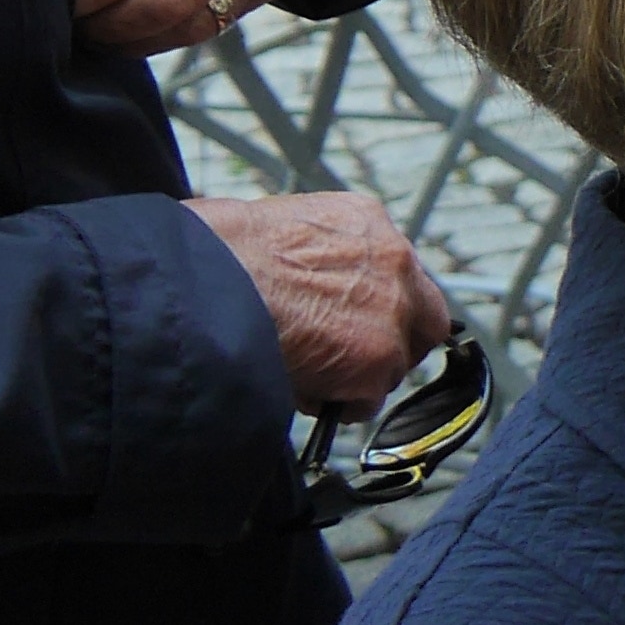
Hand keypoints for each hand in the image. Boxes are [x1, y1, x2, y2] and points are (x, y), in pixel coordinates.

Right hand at [192, 193, 452, 415]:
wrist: (202, 282)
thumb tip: (302, 282)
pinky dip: (340, 404)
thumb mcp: (275, 228)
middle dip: (394, 341)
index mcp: (364, 220)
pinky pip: (366, 399)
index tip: (358, 319)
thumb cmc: (212, 253)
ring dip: (360, 374)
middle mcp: (392, 260)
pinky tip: (303, 393)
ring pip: (395, 360)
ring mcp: (391, 311)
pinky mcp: (377, 359)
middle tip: (354, 358)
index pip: (396, 269)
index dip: (379, 302)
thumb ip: (314, 256)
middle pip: (422, 315)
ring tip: (310, 375)